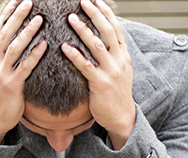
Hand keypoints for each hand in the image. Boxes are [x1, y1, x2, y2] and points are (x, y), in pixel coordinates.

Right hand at [0, 0, 46, 143]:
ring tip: (40, 18)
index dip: (7, 14)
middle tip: (28, 1)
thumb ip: (2, 57)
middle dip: (17, 16)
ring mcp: (1, 74)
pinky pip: (24, 67)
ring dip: (27, 32)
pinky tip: (44, 45)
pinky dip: (34, 54)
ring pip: (14, 48)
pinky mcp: (12, 85)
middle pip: (5, 34)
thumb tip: (11, 41)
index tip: (16, 0)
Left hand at [62, 0, 134, 149]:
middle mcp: (120, 60)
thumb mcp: (119, 69)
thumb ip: (112, 53)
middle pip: (108, 31)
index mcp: (124, 55)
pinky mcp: (100, 84)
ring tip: (70, 17)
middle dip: (95, 14)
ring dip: (83, 30)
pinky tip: (64, 46)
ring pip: (97, 45)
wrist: (122, 117)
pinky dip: (75, 55)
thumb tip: (101, 37)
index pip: (116, 28)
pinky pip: (86, 66)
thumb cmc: (115, 93)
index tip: (96, 0)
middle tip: (82, 1)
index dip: (106, 13)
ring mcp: (111, 71)